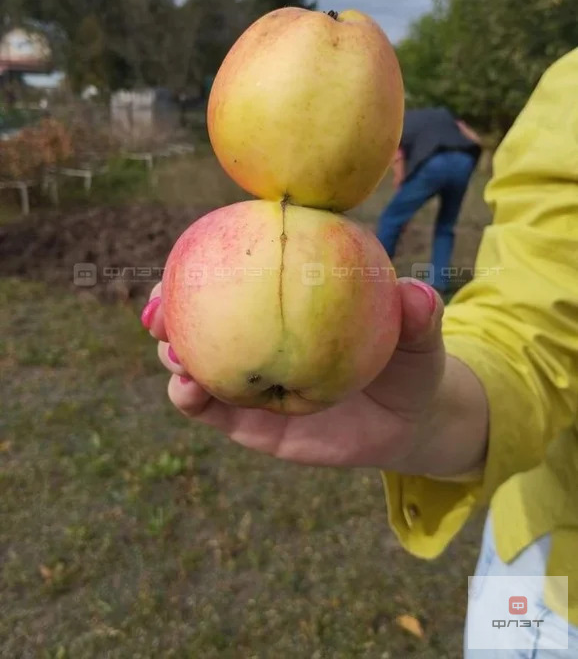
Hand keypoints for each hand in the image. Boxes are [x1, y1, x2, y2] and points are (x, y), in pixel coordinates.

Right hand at [142, 279, 487, 475]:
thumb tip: (415, 293)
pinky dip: (190, 397)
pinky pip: (209, 407)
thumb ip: (417, 318)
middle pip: (202, 312)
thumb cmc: (408, 366)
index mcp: (288, 299)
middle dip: (170, 305)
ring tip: (172, 350)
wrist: (403, 423)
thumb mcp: (418, 341)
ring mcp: (249, 373)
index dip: (208, 256)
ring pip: (194, 358)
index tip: (188, 247)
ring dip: (171, 351)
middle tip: (159, 305)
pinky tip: (188, 389)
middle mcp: (260, 331)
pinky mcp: (244, 418)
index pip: (241, 268)